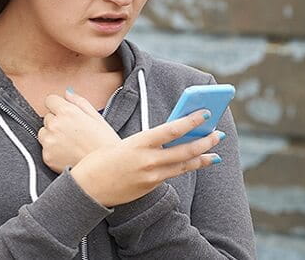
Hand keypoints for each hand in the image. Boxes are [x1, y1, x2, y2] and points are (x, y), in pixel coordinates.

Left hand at [37, 89, 119, 172]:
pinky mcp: (47, 157)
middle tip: (73, 133)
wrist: (107, 170)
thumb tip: (67, 93)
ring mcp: (49, 141)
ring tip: (70, 144)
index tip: (65, 113)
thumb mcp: (97, 118)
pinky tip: (68, 154)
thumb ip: (79, 102)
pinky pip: (45, 149)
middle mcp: (55, 125)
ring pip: (43, 133)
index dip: (58, 106)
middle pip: (47, 117)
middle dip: (57, 122)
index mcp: (67, 112)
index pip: (50, 100)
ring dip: (52, 136)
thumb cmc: (105, 143)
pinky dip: (53, 151)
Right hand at [70, 109, 223, 206]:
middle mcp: (147, 160)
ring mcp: (151, 176)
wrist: (87, 189)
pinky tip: (194, 165)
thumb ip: (144, 139)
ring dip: (202, 157)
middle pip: (184, 150)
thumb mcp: (118, 144)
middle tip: (217, 134)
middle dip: (204, 141)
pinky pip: (172, 175)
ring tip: (215, 152)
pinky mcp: (150, 187)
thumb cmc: (97, 161)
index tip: (205, 114)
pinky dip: (185, 168)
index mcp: (137, 144)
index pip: (171, 130)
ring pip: (184, 166)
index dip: (191, 121)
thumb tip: (165, 132)